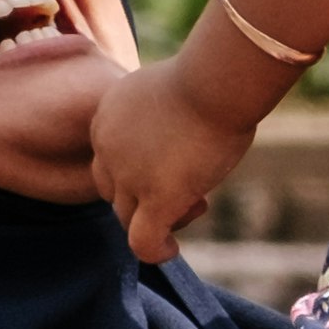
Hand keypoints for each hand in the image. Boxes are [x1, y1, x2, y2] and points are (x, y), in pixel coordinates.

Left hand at [89, 51, 260, 261]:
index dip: (141, 166)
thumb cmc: (212, 77)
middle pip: (112, 187)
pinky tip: (170, 249)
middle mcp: (108, 146)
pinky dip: (154, 251)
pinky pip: (142, 242)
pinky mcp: (156, 199)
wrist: (220, 80)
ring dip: (158, 217)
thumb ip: (160, 117)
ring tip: (194, 206)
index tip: (179, 157)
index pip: (110, 156)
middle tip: (189, 184)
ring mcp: (129, 175)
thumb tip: (179, 136)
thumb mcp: (171, 90)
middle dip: (145, 193)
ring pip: (126, 217)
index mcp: (108, 114)